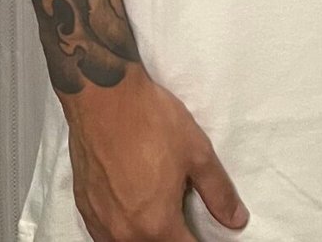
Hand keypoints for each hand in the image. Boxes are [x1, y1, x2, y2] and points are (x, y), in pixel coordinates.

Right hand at [62, 66, 248, 241]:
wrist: (103, 95)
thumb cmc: (150, 121)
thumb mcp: (196, 152)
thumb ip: (218, 192)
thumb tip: (236, 219)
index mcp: (157, 224)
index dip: (198, 241)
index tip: (200, 232)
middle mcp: (126, 233)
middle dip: (173, 237)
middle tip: (180, 218)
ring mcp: (101, 223)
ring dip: (146, 235)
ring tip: (155, 213)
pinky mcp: (84, 207)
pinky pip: (105, 234)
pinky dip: (121, 230)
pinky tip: (129, 210)